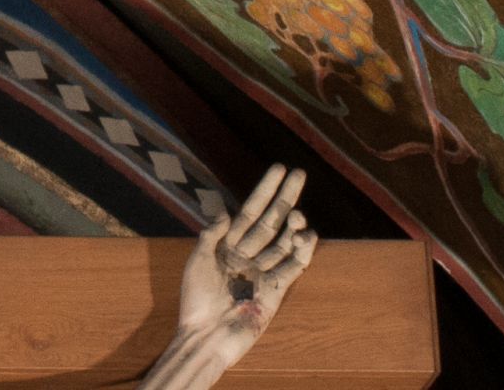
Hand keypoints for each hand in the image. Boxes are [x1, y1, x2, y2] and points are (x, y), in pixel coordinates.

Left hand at [176, 165, 317, 348]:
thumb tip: (226, 211)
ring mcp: (263, 272)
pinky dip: (301, 253)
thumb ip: (212, 235)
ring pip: (283, 242)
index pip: (250, 211)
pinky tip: (307, 237)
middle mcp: (248, 255)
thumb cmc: (196, 300)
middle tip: (300, 174)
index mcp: (228, 245)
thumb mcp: (197, 260)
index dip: (265, 190)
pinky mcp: (275, 291)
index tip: (279, 169)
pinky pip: (292, 268)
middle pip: (271, 221)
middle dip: (286, 198)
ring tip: (298, 216)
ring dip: (294, 227)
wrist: (206, 335)